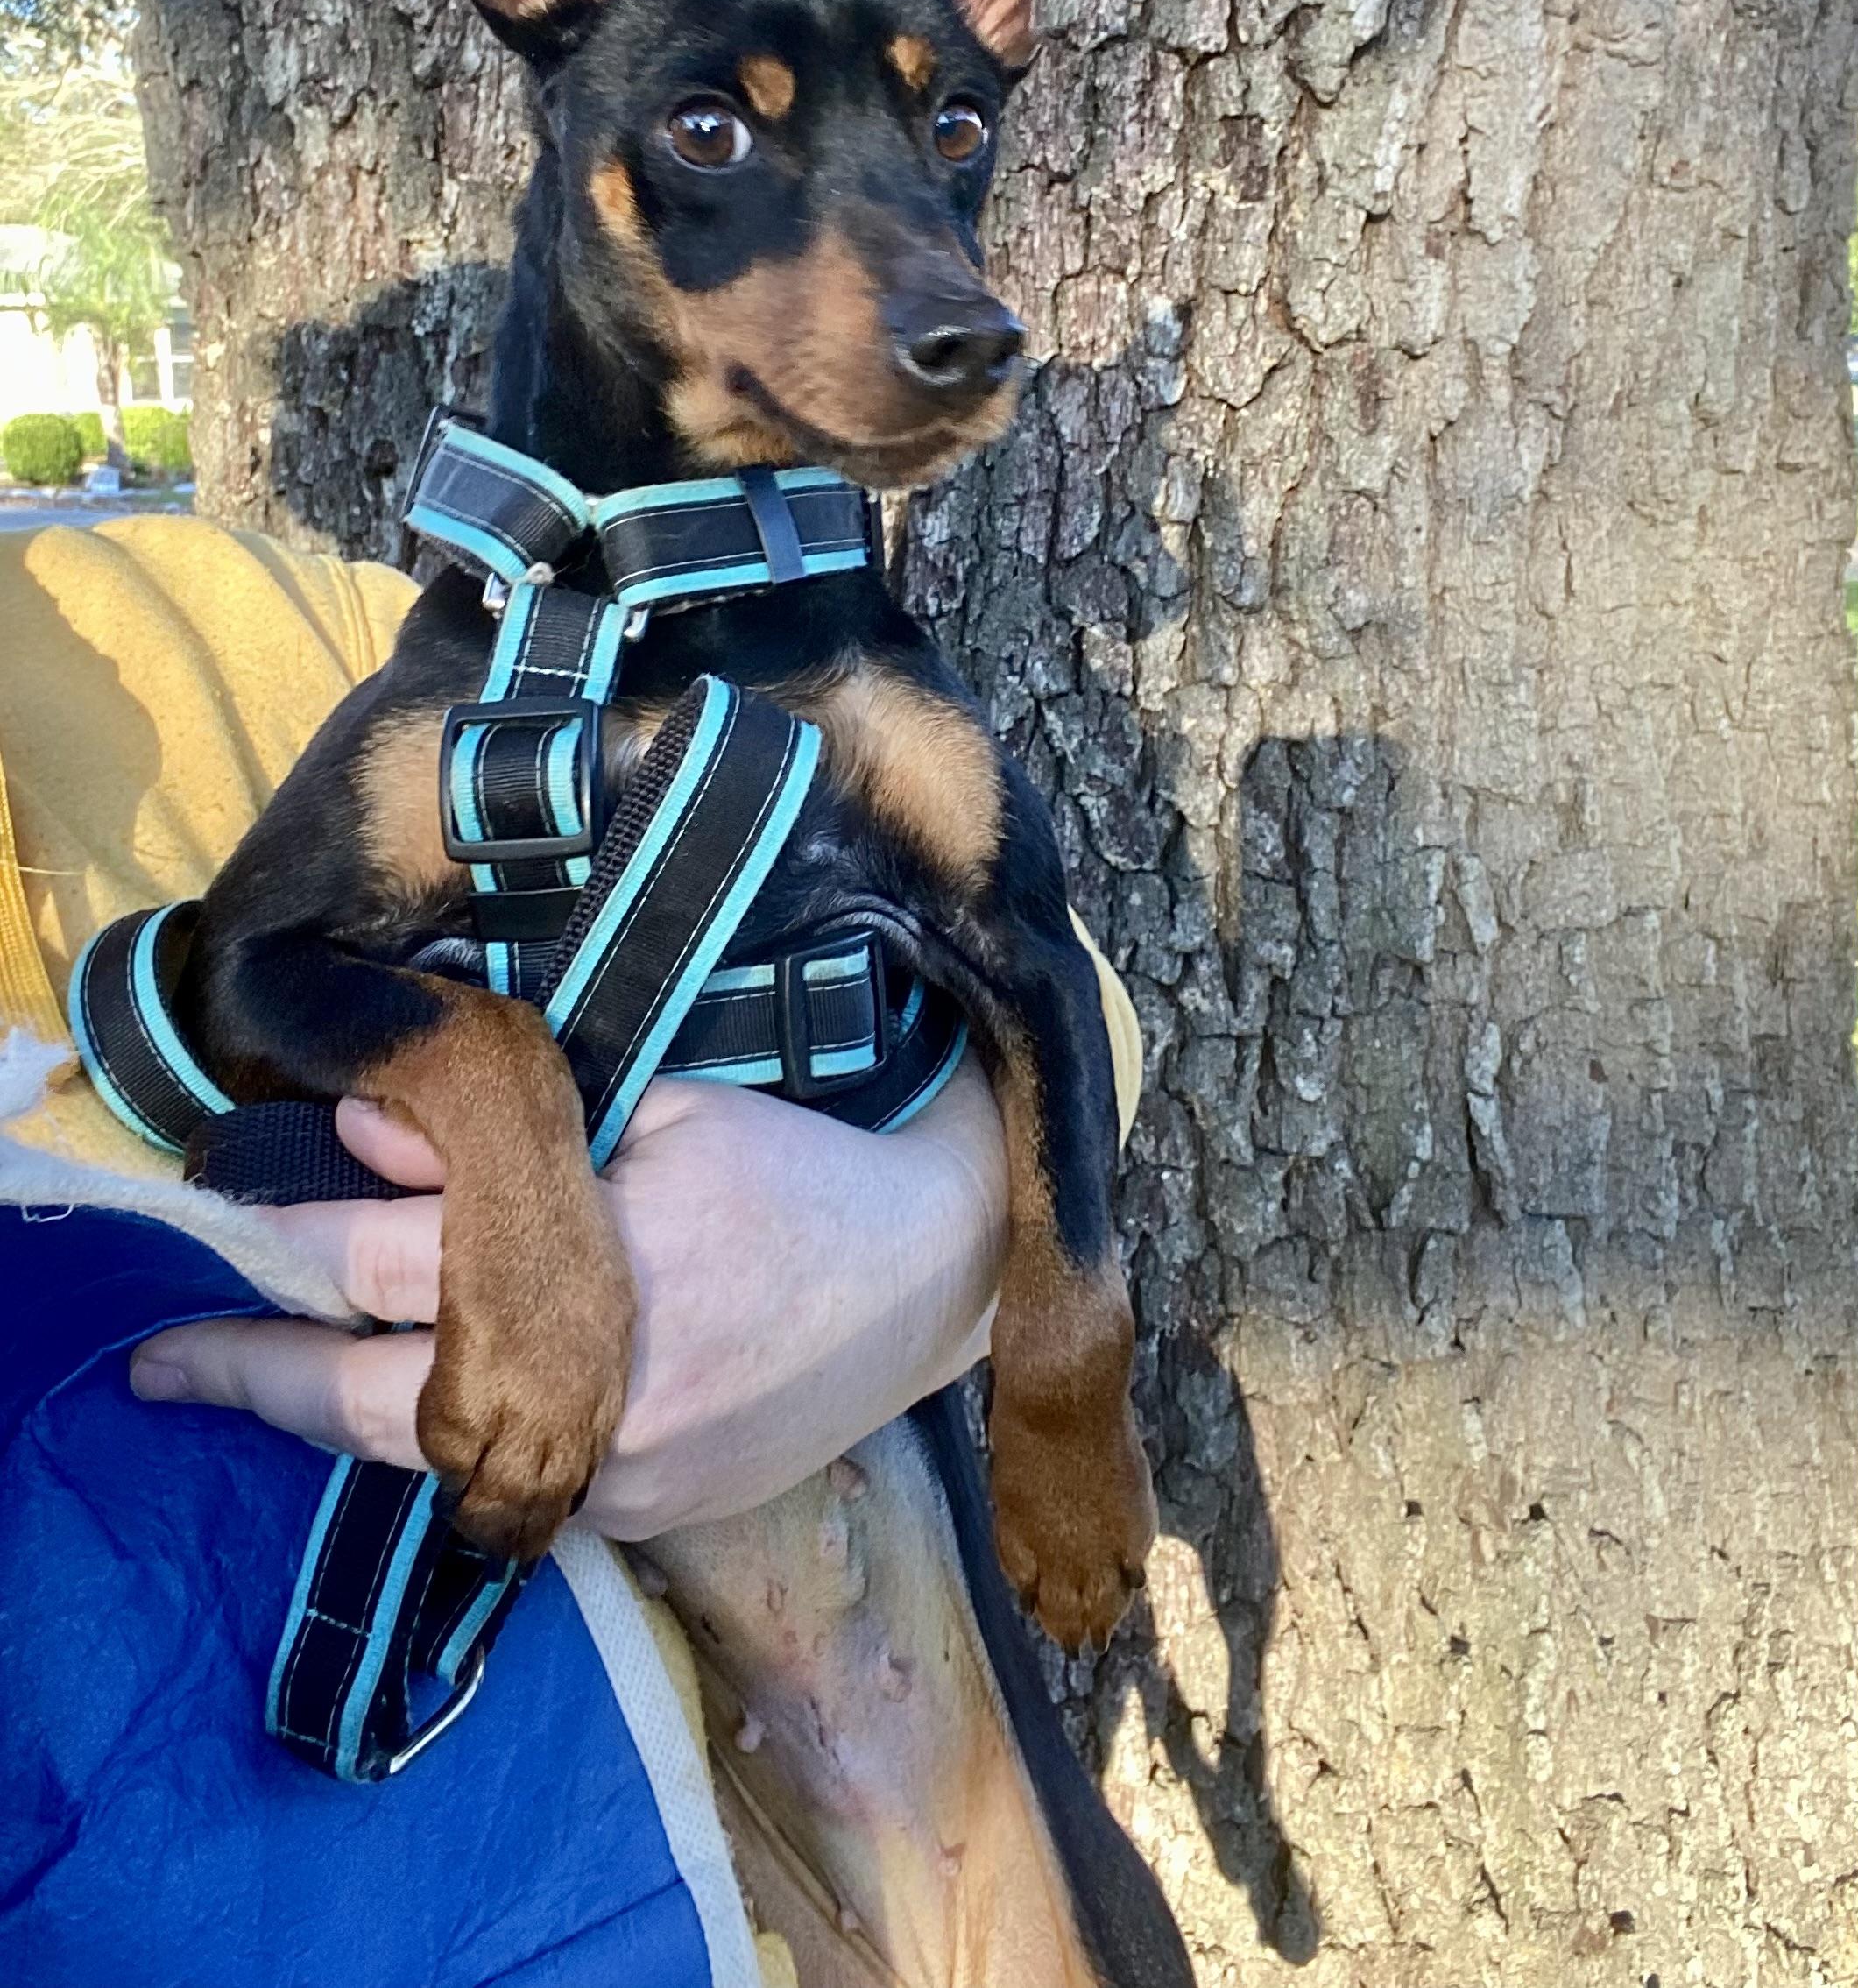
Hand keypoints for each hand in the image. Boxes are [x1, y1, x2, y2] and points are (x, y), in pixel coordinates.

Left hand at [129, 1056, 1006, 1538]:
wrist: (933, 1273)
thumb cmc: (797, 1162)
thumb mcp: (664, 1102)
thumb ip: (513, 1125)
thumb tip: (362, 1121)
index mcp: (603, 1268)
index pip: (393, 1263)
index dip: (287, 1240)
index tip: (208, 1220)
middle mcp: (603, 1394)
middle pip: (379, 1402)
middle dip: (262, 1373)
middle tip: (167, 1360)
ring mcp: (626, 1473)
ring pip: (435, 1467)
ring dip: (337, 1421)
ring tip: (251, 1383)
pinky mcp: (650, 1513)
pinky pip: (513, 1493)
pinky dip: (444, 1453)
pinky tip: (398, 1412)